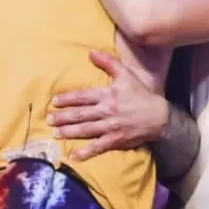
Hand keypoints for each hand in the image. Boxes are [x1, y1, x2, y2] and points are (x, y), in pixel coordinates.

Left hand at [50, 51, 168, 160]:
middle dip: (63, 117)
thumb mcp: (126, 74)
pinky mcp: (116, 140)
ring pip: (85, 130)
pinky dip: (86, 152)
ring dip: (69, 132)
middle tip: (49, 119)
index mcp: (108, 95)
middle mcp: (107, 111)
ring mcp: (111, 127)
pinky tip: (74, 156)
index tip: (54, 102)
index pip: (82, 96)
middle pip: (80, 114)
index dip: (67, 99)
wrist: (160, 116)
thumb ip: (108, 62)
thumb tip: (90, 52)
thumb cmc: (140, 94)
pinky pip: (98, 147)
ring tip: (55, 133)